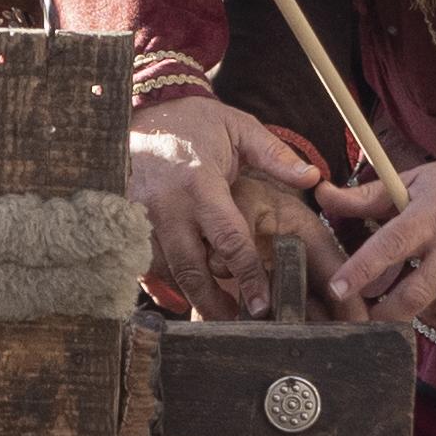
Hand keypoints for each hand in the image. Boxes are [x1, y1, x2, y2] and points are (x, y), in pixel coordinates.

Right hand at [128, 94, 331, 317]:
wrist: (139, 109)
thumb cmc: (192, 121)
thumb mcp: (237, 128)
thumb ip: (275, 155)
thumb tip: (313, 177)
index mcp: (199, 184)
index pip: (228, 240)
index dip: (248, 275)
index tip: (262, 304)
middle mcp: (166, 205)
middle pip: (191, 269)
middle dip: (214, 303)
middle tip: (236, 325)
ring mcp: (139, 217)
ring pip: (165, 271)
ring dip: (188, 295)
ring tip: (214, 316)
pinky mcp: (122, 223)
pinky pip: (142, 263)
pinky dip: (161, 282)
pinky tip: (180, 294)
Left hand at [323, 144, 435, 334]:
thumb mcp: (416, 180)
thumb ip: (368, 196)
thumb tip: (322, 195)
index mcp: (431, 214)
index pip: (390, 245)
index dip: (361, 269)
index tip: (336, 288)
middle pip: (413, 295)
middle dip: (383, 313)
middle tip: (365, 316)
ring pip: (434, 310)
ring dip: (414, 308)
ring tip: (411, 289)